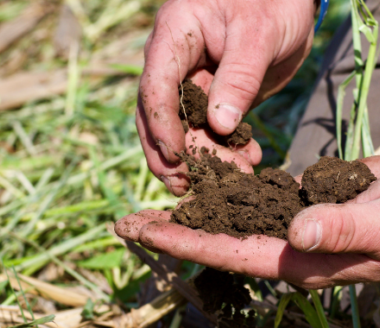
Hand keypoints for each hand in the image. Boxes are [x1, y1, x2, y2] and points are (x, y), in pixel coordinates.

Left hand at [115, 156, 379, 288]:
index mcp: (295, 257)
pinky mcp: (293, 203)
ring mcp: (284, 225)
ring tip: (152, 201)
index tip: (140, 231)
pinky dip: (219, 191)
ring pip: (224, 218)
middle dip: (167, 229)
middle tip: (125, 221)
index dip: (179, 240)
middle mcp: (280, 245)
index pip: (223, 251)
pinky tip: (199, 183)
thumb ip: (340, 229)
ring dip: (187, 208)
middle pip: (211, 238)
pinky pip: (247, 199)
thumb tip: (296, 233)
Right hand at [139, 0, 315, 195]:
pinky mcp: (209, 99)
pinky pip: (208, 131)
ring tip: (237, 175)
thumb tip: (220, 127)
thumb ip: (239, 77)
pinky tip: (247, 160)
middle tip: (191, 185)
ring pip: (183, 130)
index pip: (155, 87)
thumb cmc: (271, 0)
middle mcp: (172, 65)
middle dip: (173, 154)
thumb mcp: (259, 32)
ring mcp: (190, 84)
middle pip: (158, 118)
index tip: (175, 156)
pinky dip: (224, 150)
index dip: (161, 125)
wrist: (287, 0)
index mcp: (172, 38)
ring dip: (204, 158)